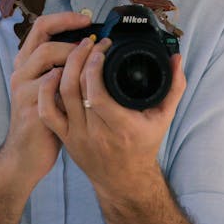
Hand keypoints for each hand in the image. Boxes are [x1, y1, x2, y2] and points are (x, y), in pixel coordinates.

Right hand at [0, 11, 90, 187]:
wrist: (25, 154)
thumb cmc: (44, 119)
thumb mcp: (51, 89)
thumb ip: (64, 69)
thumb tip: (92, 48)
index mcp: (27, 63)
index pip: (41, 27)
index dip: (64, 18)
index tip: (87, 19)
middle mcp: (22, 72)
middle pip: (44, 40)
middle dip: (73, 38)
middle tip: (96, 43)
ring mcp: (24, 89)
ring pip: (47, 58)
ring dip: (73, 57)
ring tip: (92, 65)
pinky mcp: (31, 107)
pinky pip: (51, 86)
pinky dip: (69, 83)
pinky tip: (82, 89)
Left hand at [37, 38, 185, 199]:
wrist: (125, 181)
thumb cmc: (144, 145)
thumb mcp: (163, 118)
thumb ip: (173, 87)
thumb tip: (177, 59)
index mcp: (121, 128)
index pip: (98, 94)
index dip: (95, 66)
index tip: (102, 48)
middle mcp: (96, 134)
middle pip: (77, 89)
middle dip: (81, 58)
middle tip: (90, 42)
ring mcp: (77, 136)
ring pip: (61, 95)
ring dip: (66, 67)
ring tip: (75, 50)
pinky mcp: (65, 137)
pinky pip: (47, 112)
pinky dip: (46, 90)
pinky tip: (55, 72)